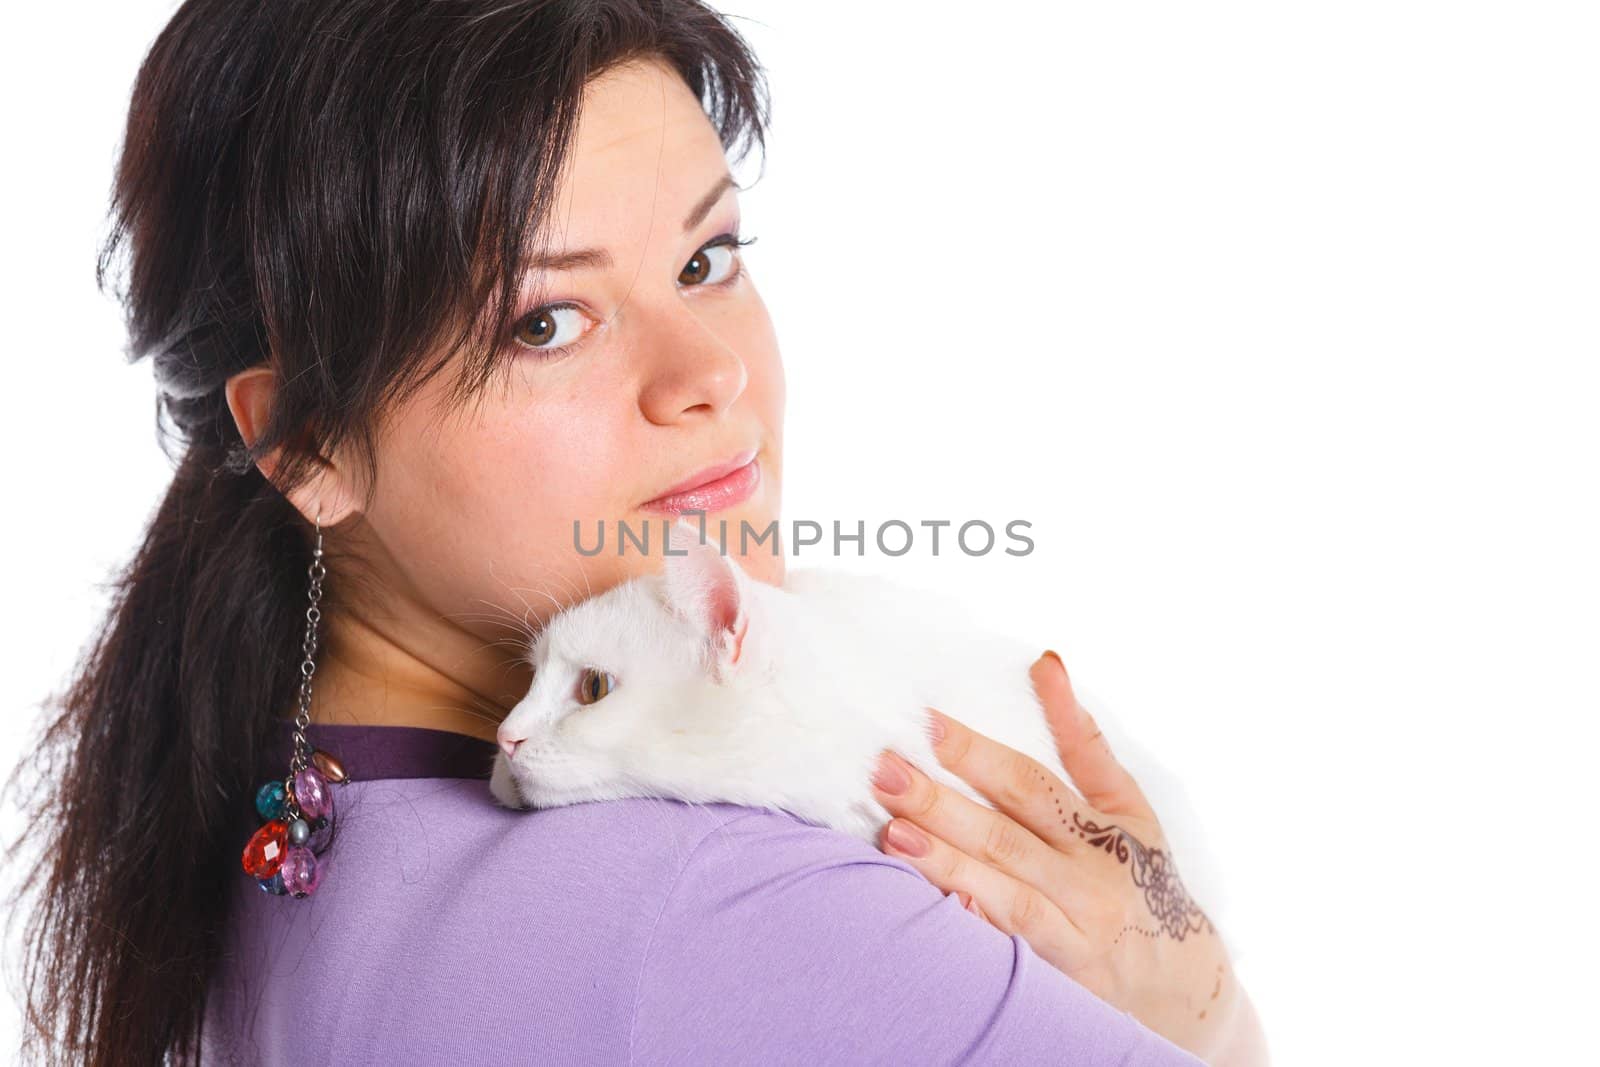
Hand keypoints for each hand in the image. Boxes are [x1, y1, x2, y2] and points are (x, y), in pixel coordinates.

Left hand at [869, 652, 1268, 1065]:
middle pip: (1005, 836)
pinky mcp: (1065, 980)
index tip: (927, 723)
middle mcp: (1090, 879)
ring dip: (946, 864)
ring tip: (892, 835)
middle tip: (885, 773)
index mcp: (1101, 829)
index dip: (977, 753)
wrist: (1185, 987)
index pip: (1030, 783)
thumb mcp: (1127, 806)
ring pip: (1005, 893)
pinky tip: (935, 908)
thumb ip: (1082, 740)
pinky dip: (977, 928)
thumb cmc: (1141, 878)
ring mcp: (1078, 933)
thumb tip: (1045, 663)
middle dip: (940, 803)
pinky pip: (1015, 951)